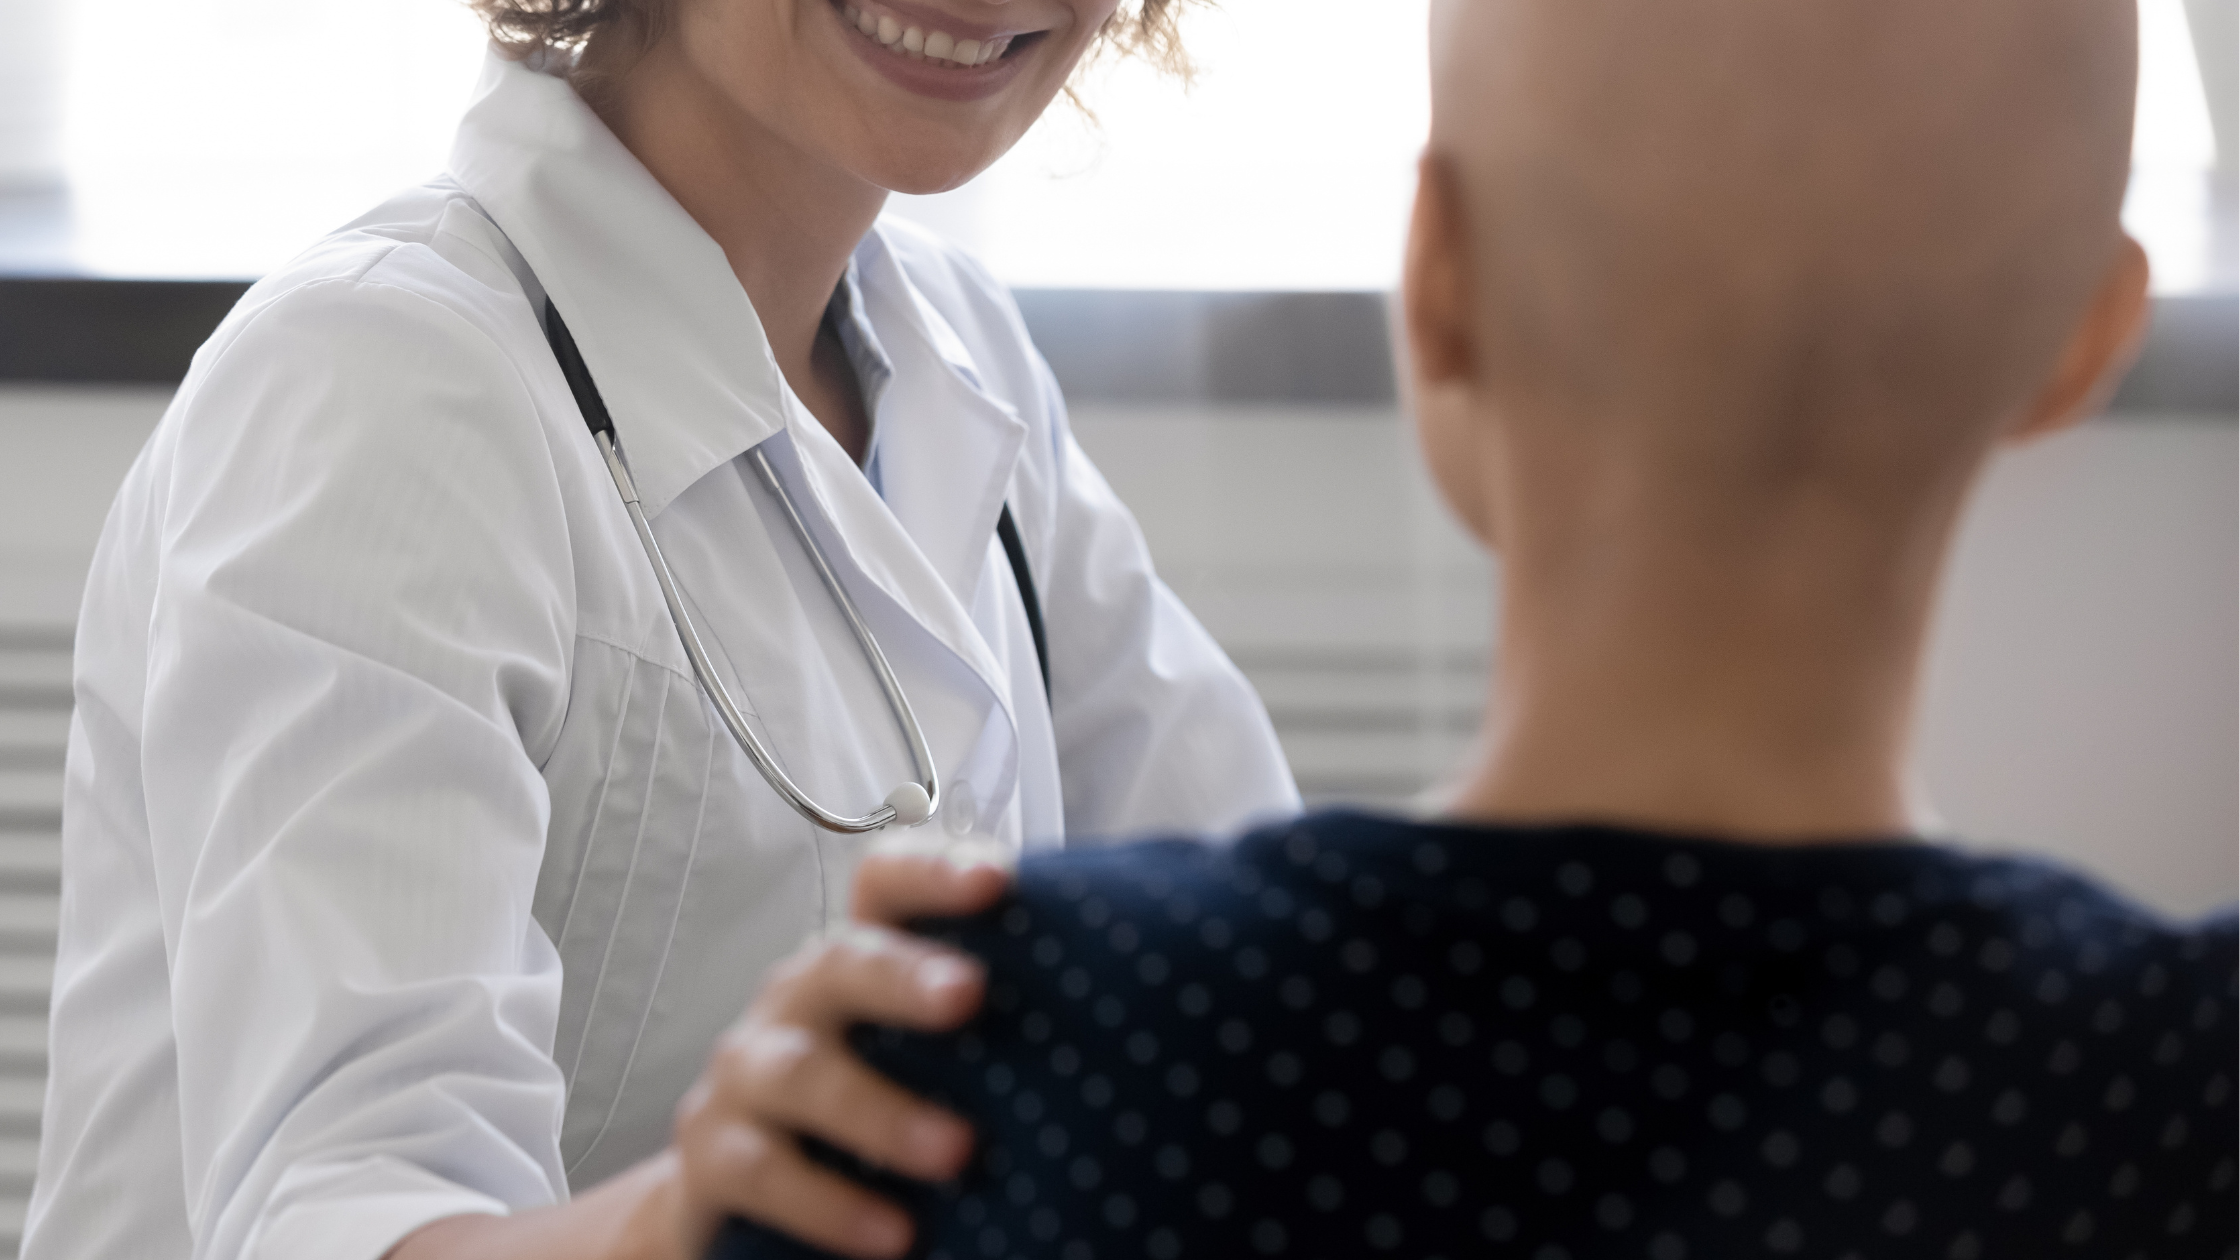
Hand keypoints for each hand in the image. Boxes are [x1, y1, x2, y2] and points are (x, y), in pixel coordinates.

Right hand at [669, 837, 1013, 1257]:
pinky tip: (893, 1231)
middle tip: (970, 995)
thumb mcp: (920, 1049)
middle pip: (841, 963)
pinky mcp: (714, 1156)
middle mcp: (798, 1001)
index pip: (886, 887)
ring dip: (880, 1112)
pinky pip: (764, 1172)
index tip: (1001, 881)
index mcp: (858, 961)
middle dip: (904, 976)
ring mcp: (747, 1075)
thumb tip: (1135, 1005)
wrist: (736, 1186)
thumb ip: (993, 1020)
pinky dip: (829, 1203)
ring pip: (802, 1074)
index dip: (934, 875)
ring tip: (956, 1151)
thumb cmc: (865, 1098)